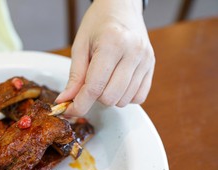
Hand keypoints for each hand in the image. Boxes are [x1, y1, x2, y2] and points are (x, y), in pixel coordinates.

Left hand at [55, 0, 154, 115]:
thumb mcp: (80, 46)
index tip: (68, 110)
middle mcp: (133, 52)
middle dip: (94, 98)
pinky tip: (116, 82)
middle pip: (109, 98)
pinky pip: (138, 98)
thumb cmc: (98, 23)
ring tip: (104, 78)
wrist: (121, 7)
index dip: (79, 104)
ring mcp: (146, 60)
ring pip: (123, 101)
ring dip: (108, 97)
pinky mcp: (152, 66)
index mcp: (113, 43)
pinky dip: (123, 96)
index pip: (94, 87)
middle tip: (88, 84)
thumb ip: (75, 76)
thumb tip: (66, 101)